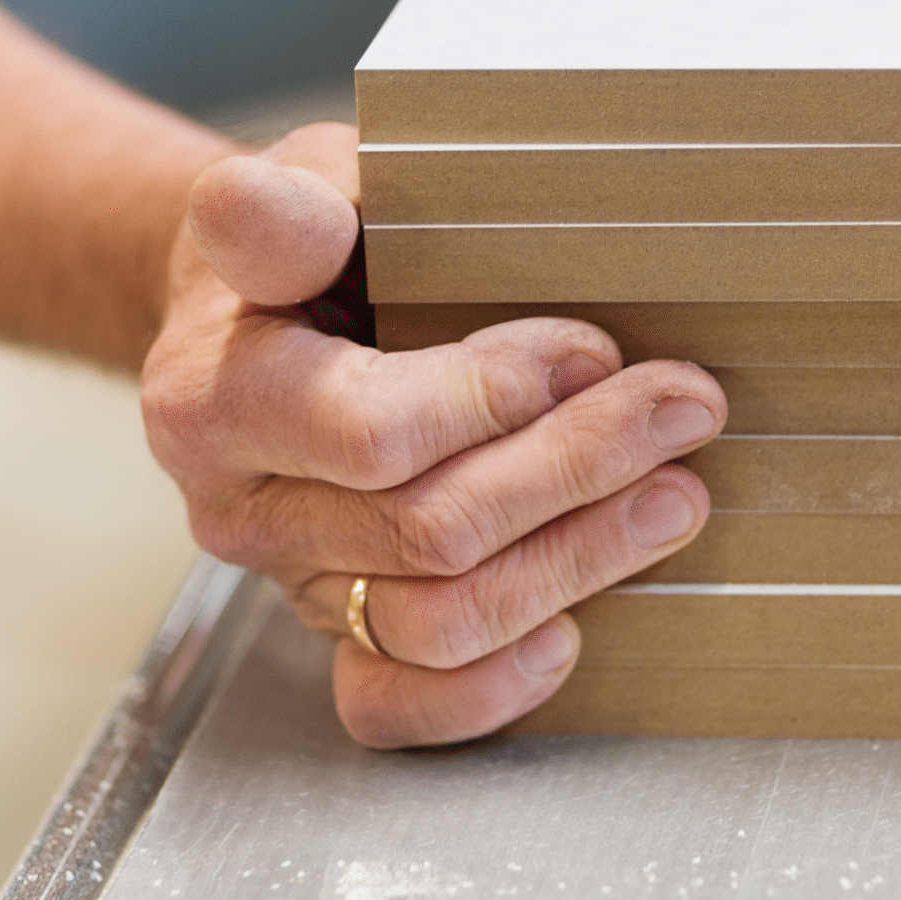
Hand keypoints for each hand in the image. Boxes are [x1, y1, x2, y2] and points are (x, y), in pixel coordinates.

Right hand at [143, 122, 724, 747]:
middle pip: (428, 530)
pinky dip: (489, 691)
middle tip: (680, 407)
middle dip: (578, 468)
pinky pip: (397, 706)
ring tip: (673, 497)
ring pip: (436, 624)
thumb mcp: (296, 193)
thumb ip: (286, 211)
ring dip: (575, 564)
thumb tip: (271, 208)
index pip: (372, 432)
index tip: (592, 348)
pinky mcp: (334, 633)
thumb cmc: (303, 253)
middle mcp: (243, 508)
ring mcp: (291, 582)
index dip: (500, 398)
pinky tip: (570, 635)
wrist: (248, 328)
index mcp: (220, 397)